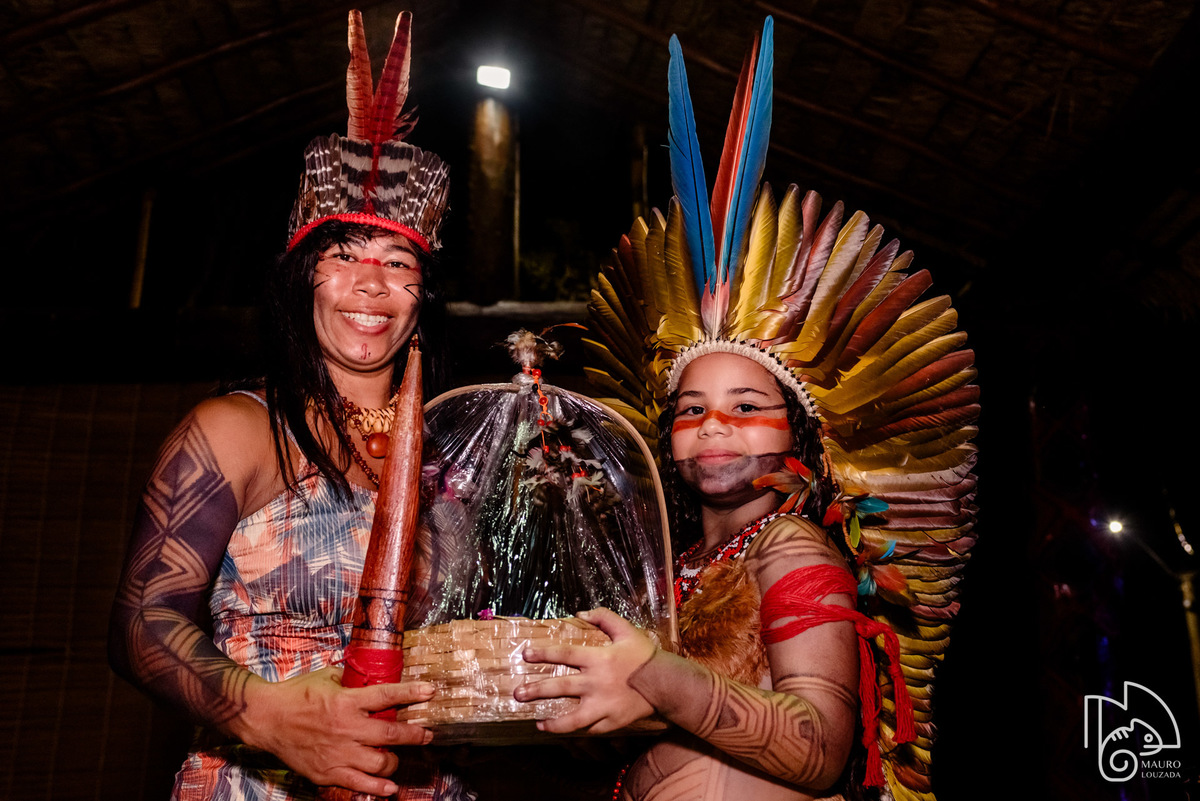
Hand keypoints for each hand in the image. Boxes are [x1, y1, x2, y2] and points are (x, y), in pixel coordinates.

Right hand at [233, 666, 434, 795]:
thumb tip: (370, 674)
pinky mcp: (327, 772)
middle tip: (427, 735)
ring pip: (380, 764)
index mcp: (345, 701)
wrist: (266, 719)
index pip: (387, 696)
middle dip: (415, 735)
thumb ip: (350, 679)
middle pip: (391, 735)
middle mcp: (345, 728)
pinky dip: (378, 788)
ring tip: (398, 758)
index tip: (430, 691)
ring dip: (395, 762)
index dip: (412, 692)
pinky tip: (390, 787)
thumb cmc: (296, 695)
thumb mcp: (325, 678)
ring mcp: (337, 753)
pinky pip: (359, 784)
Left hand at [516, 607, 656, 733]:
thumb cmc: (645, 656)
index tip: (526, 655)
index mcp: (598, 659)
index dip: (543, 653)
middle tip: (518, 694)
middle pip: (560, 687)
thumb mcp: (626, 630)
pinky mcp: (612, 722)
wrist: (668, 684)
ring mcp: (603, 705)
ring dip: (553, 723)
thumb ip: (604, 617)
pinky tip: (566, 730)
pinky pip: (591, 729)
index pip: (564, 654)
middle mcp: (596, 683)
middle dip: (536, 690)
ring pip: (573, 719)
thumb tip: (580, 612)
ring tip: (538, 723)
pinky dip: (577, 731)